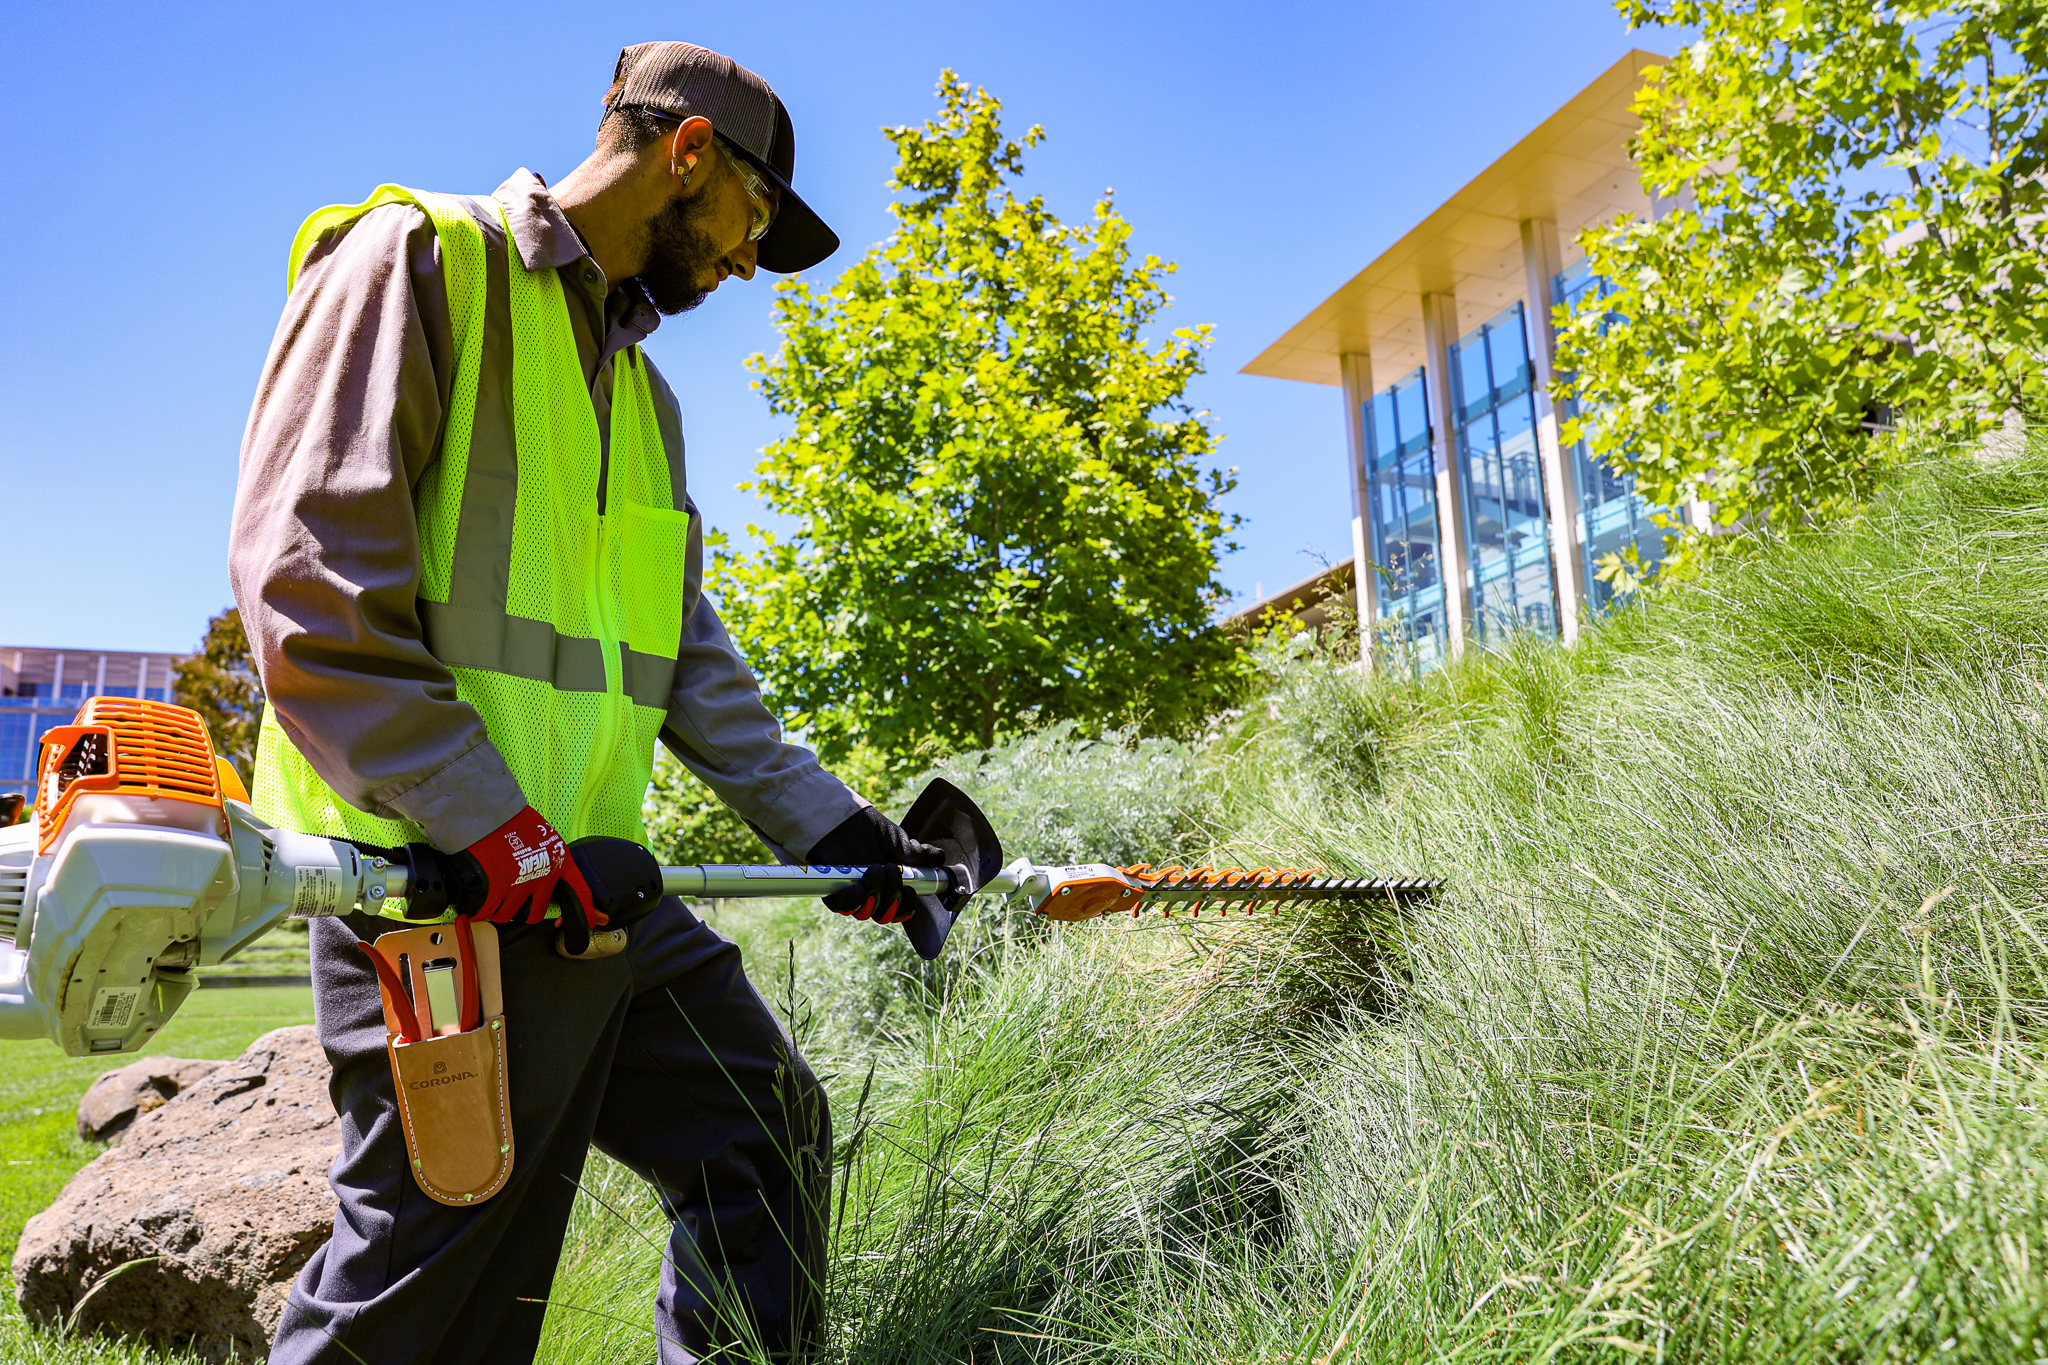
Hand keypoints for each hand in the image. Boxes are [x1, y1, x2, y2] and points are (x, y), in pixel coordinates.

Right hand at [463, 806, 600, 929]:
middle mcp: (543, 879)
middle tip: (513, 902)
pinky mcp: (496, 890)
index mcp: (558, 863)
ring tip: (492, 896)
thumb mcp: (543, 835)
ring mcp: (519, 886)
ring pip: (509, 915)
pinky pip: (488, 911)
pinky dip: (481, 910)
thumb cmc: (514, 820)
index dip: (586, 910)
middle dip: (524, 911)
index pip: (579, 891)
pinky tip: (477, 902)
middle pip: (536, 913)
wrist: (491, 814)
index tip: (591, 922)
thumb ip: (547, 858)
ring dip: (500, 910)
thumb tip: (541, 870)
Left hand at [804, 806, 946, 924]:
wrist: (845, 818)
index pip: (899, 912)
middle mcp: (871, 895)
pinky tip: (860, 885)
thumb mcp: (900, 842)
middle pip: (884, 916)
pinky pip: (843, 907)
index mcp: (889, 888)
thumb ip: (919, 855)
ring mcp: (852, 894)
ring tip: (876, 868)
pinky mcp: (833, 891)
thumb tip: (940, 859)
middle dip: (893, 896)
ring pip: (866, 912)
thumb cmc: (871, 830)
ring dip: (876, 893)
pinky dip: (854, 899)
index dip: (906, 908)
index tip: (911, 891)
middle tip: (892, 869)